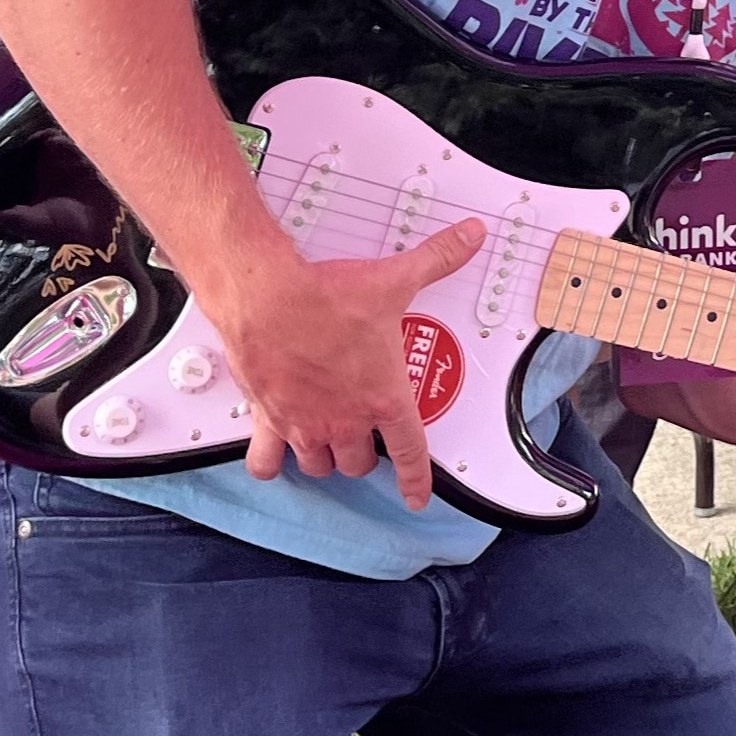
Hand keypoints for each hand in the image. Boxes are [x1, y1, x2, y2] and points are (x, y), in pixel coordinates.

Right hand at [217, 218, 485, 497]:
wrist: (266, 297)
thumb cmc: (325, 298)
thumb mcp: (394, 278)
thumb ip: (437, 258)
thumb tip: (468, 238)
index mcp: (382, 397)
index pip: (409, 453)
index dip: (416, 479)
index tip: (417, 496)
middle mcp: (344, 420)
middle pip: (360, 463)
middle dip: (366, 455)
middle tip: (366, 438)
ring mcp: (304, 424)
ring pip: (320, 465)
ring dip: (326, 458)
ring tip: (328, 442)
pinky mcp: (268, 419)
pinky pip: (267, 462)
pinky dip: (272, 463)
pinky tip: (275, 452)